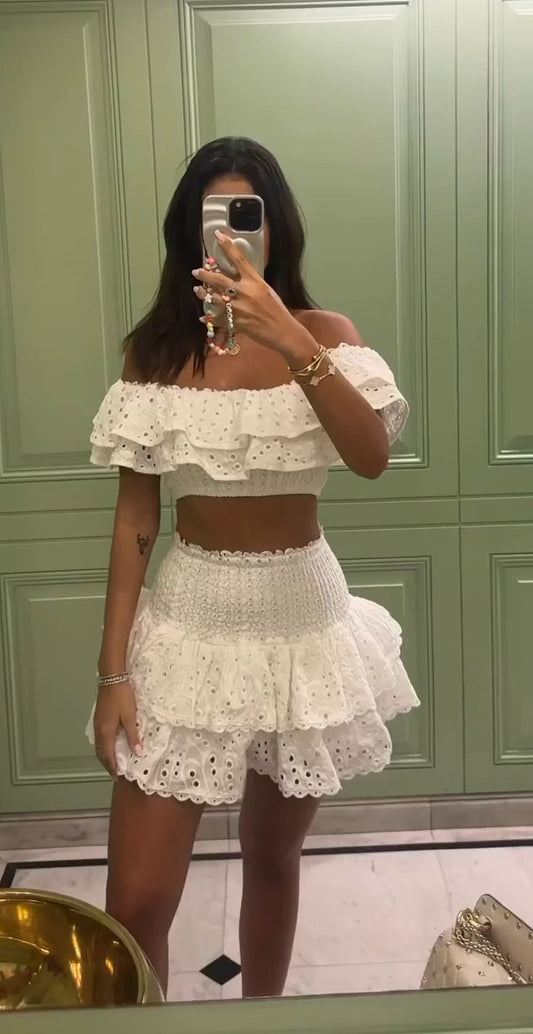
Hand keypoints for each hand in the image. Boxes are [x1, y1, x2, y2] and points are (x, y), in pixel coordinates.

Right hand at [93, 680, 141, 780]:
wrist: (112, 678)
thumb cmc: (121, 696)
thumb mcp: (130, 716)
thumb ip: (133, 735)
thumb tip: (138, 752)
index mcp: (106, 732)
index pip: (108, 755)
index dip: (113, 767)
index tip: (118, 777)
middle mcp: (99, 730)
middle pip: (101, 753)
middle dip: (107, 764)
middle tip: (115, 773)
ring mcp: (98, 724)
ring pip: (99, 746)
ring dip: (105, 756)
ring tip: (113, 762)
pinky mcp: (99, 718)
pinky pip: (100, 738)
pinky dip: (104, 747)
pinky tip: (111, 745)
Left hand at [193, 232, 299, 353]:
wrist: (283, 331)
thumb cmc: (277, 310)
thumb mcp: (266, 290)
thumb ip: (252, 282)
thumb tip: (238, 275)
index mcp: (255, 281)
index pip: (239, 259)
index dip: (227, 246)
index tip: (218, 235)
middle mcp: (245, 292)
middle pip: (219, 279)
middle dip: (205, 274)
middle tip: (196, 271)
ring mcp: (239, 308)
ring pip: (214, 298)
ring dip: (203, 294)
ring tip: (197, 290)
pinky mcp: (236, 323)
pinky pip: (217, 319)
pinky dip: (209, 318)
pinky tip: (203, 316)